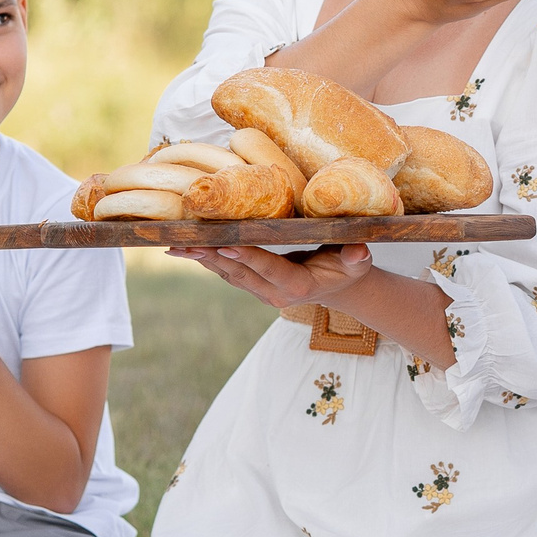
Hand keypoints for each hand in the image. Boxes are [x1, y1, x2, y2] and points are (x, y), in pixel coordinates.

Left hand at [166, 242, 372, 312]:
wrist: (338, 287)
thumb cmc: (348, 269)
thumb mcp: (358, 264)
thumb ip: (356, 257)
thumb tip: (359, 250)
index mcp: (299, 286)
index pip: (271, 269)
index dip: (249, 259)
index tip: (226, 246)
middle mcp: (275, 293)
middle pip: (240, 273)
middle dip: (212, 257)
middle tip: (187, 243)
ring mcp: (261, 291)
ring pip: (228, 274)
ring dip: (202, 259)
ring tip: (177, 244)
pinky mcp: (252, 285)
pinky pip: (226, 272)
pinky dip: (205, 259)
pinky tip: (184, 247)